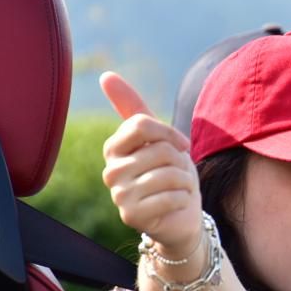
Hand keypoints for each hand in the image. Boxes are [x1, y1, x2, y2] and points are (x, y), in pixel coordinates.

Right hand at [100, 72, 201, 256]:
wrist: (182, 214)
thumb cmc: (170, 172)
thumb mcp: (156, 137)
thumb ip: (132, 107)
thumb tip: (105, 75)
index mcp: (114, 148)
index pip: (141, 124)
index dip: (170, 133)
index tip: (180, 145)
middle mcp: (110, 171)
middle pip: (160, 150)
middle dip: (180, 162)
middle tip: (177, 175)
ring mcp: (118, 195)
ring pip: (168, 173)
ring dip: (185, 181)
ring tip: (178, 189)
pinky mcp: (132, 216)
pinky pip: (171, 196)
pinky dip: (184, 199)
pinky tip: (176, 205)